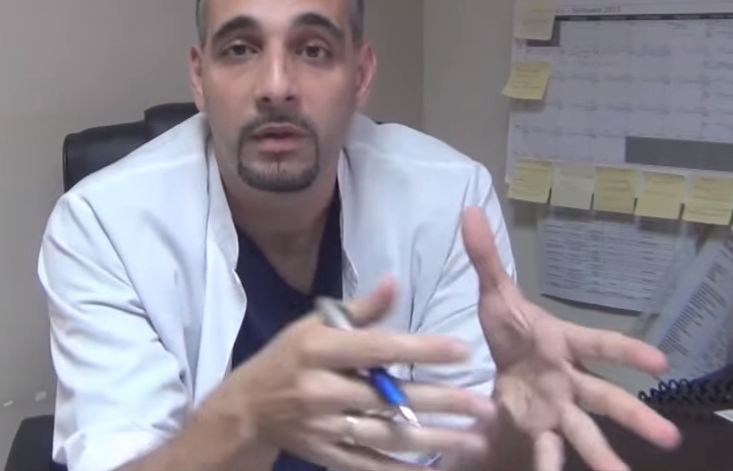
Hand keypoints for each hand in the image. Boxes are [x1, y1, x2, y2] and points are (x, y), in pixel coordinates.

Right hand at [209, 278, 497, 470]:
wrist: (247, 409)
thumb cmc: (286, 358)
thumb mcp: (313, 324)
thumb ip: (360, 309)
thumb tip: (394, 281)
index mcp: (318, 350)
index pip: (378, 348)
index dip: (422, 349)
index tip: (463, 350)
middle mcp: (322, 390)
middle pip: (390, 397)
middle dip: (441, 402)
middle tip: (485, 406)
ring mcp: (325, 428)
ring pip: (387, 436)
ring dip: (434, 440)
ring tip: (475, 441)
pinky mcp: (328, 456)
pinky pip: (372, 466)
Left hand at [461, 206, 681, 470]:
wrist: (497, 366)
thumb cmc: (511, 330)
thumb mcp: (494, 293)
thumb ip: (485, 256)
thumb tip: (470, 210)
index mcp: (564, 345)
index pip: (601, 345)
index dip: (628, 351)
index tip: (660, 362)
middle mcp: (570, 381)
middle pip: (607, 398)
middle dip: (636, 417)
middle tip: (670, 439)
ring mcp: (557, 410)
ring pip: (585, 434)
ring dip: (604, 456)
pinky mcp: (539, 432)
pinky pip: (547, 452)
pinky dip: (549, 465)